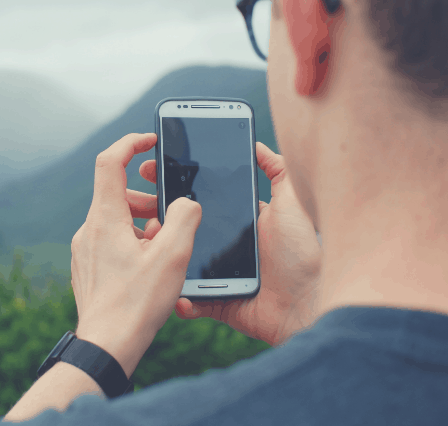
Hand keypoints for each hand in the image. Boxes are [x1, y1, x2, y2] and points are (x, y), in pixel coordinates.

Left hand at [71, 133, 201, 377]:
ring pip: (116, 220)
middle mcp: (88, 229)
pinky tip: (148, 268)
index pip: (109, 161)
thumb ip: (184, 218)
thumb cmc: (137, 303)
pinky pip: (110, 241)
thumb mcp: (173, 256)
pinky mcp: (86, 267)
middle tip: (170, 219)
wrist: (107, 346)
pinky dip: (131, 242)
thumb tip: (186, 203)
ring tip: (163, 250)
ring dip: (142, 224)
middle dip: (148, 199)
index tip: (150, 141)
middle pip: (118, 194)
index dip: (131, 143)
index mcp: (105, 218)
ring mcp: (84, 250)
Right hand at [139, 141, 322, 346]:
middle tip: (138, 208)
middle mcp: (226, 247)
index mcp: (239, 222)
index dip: (176, 188)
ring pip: (181, 262)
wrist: (309, 303)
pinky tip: (172, 287)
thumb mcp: (292, 202)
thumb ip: (277, 170)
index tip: (152, 172)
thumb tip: (256, 144)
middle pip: (185, 230)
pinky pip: (191, 300)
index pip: (201, 200)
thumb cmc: (303, 252)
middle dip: (159, 218)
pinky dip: (180, 297)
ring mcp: (219, 276)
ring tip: (152, 244)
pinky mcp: (217, 302)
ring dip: (164, 255)